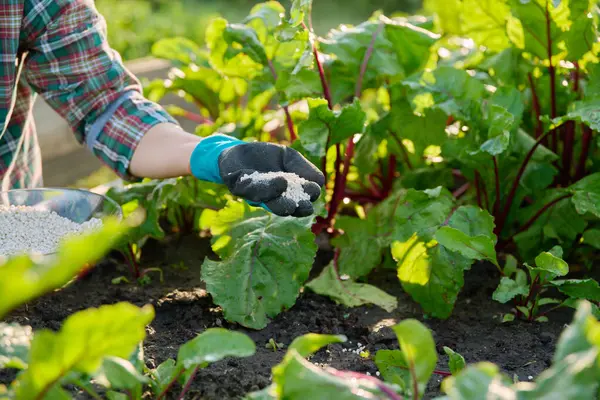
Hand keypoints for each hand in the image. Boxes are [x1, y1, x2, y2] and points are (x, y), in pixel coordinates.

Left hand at [189, 134, 324, 216]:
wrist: (237, 151)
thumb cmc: (266, 156)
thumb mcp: (288, 158)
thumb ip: (303, 168)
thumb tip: (320, 182)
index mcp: (284, 194)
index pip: (299, 200)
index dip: (307, 197)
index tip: (314, 191)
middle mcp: (269, 198)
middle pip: (283, 206)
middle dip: (294, 206)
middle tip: (304, 206)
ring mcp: (253, 194)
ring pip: (266, 200)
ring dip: (277, 197)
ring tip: (287, 189)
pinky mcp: (237, 187)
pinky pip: (248, 189)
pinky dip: (261, 186)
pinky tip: (276, 181)